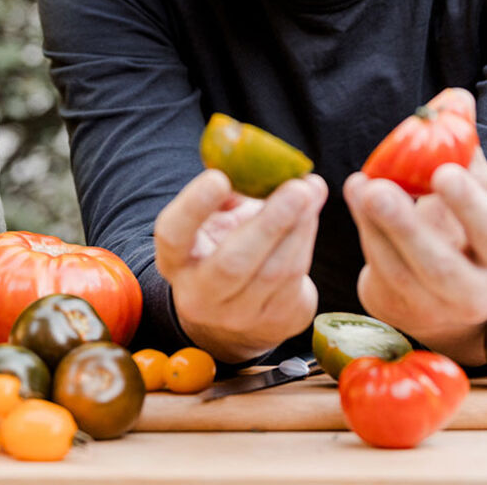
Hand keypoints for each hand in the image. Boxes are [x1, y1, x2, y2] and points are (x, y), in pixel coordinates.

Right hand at [154, 168, 326, 362]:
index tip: (219, 177)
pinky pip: (295, 280)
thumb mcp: (218, 219)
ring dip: (299, 227)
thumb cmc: (228, 246)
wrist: (239, 313)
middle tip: (297, 187)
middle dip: (270, 222)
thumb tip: (267, 164)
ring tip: (311, 191)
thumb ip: (234, 191)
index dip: (194, 207)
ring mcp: (237, 316)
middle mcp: (200, 296)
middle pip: (232, 263)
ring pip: (273, 271)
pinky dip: (306, 242)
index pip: (174, 236)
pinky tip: (311, 215)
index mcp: (176, 261)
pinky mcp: (275, 322)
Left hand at [344, 152, 486, 366]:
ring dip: (374, 226)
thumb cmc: (464, 227)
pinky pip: (377, 271)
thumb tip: (458, 99)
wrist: (447, 291)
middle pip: (439, 266)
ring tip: (360, 185)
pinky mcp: (395, 308)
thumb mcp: (473, 191)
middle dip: (406, 228)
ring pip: (399, 271)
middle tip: (379, 189)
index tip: (444, 172)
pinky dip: (365, 233)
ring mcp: (431, 308)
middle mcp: (472, 293)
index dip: (469, 206)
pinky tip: (356, 198)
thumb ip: (464, 146)